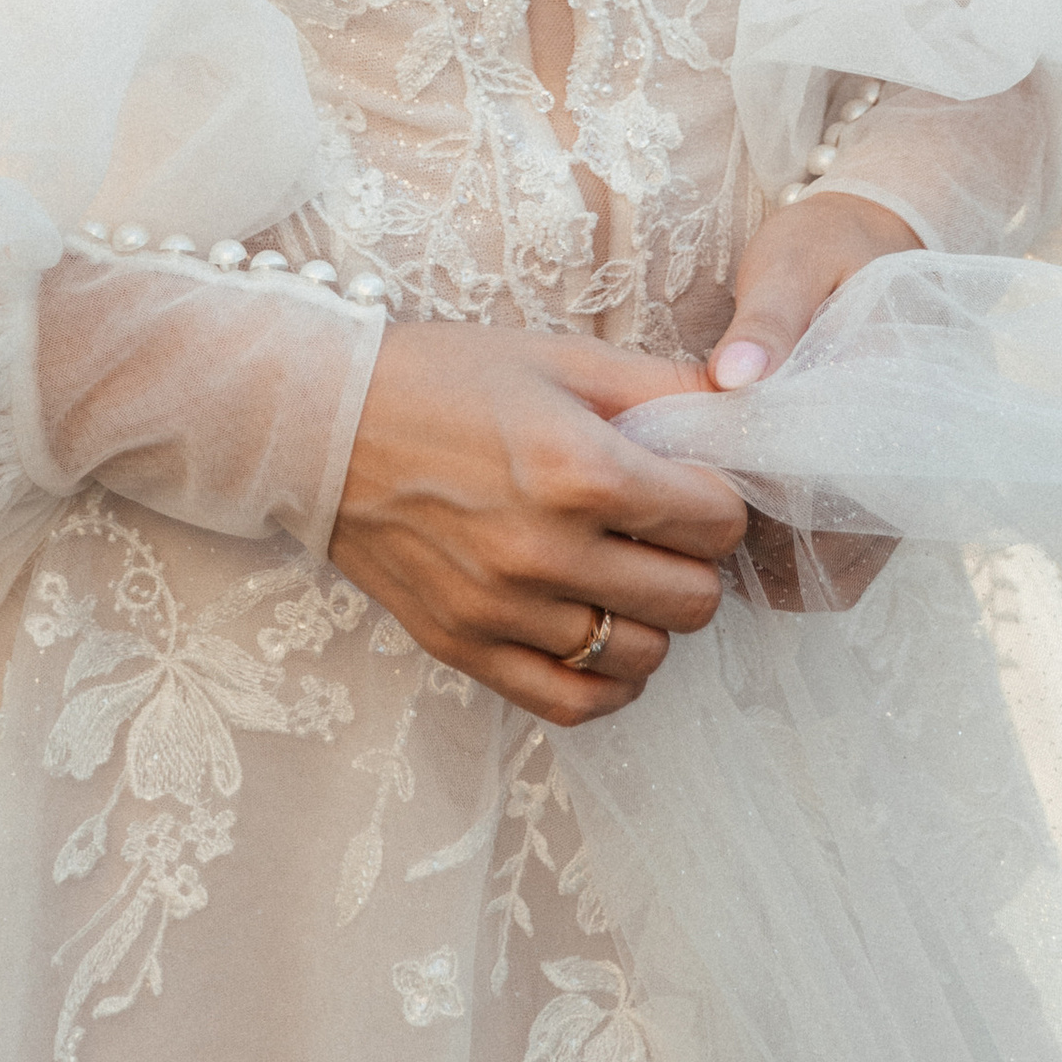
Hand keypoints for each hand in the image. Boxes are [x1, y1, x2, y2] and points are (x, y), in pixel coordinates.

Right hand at [329, 324, 748, 727]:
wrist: (321, 422)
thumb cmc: (441, 378)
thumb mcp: (558, 359)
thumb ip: (658, 386)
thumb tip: (739, 411)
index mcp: (579, 470)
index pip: (715, 521)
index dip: (719, 498)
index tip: (694, 484)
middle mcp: (546, 551)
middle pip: (694, 600)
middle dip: (695, 562)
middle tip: (664, 530)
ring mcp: (503, 610)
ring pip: (644, 658)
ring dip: (652, 619)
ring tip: (624, 575)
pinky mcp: (464, 647)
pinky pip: (574, 703)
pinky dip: (606, 682)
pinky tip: (599, 634)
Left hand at [708, 191, 924, 615]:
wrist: (878, 243)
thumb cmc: (827, 249)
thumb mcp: (792, 263)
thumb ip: (767, 320)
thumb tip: (733, 377)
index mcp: (895, 393)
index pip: (834, 481)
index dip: (765, 498)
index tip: (705, 484)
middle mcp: (911, 452)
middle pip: (838, 543)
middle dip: (764, 544)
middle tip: (694, 516)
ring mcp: (902, 482)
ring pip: (841, 567)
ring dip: (779, 564)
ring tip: (711, 528)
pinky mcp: (885, 494)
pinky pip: (847, 564)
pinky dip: (796, 566)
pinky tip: (743, 537)